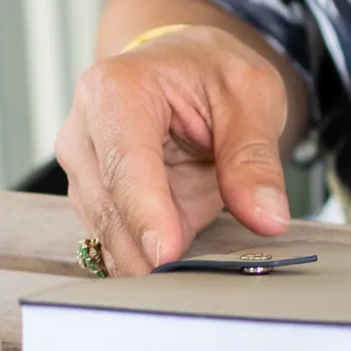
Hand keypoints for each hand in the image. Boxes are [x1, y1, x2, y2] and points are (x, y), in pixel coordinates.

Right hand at [55, 24, 291, 274]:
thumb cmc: (209, 73)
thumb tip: (266, 216)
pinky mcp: (94, 200)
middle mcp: (84, 131)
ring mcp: (83, 169)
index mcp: (116, 91)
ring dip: (148, 259)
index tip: (167, 254)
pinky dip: (146, 258)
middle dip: (147, 250)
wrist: (183, 68)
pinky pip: (115, 241)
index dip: (145, 213)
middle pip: (109, 207)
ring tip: (195, 274)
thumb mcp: (251, 97)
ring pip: (108, 233)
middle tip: (195, 282)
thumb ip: (254, 158)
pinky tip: (178, 269)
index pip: (125, 163)